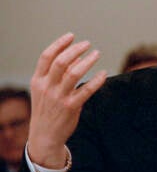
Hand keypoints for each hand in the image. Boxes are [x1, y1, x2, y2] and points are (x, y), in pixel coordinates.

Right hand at [28, 33, 106, 167]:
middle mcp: (47, 87)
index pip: (46, 57)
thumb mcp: (45, 89)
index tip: (72, 36)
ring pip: (74, 73)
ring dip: (87, 61)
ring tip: (97, 53)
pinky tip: (104, 73)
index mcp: (38, 80)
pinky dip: (97, 80)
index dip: (59, 44)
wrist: (44, 135)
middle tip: (88, 44)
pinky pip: (87, 90)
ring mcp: (58, 97)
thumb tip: (76, 56)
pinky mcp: (71, 106)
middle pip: (60, 62)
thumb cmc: (47, 108)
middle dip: (75, 50)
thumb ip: (58, 73)